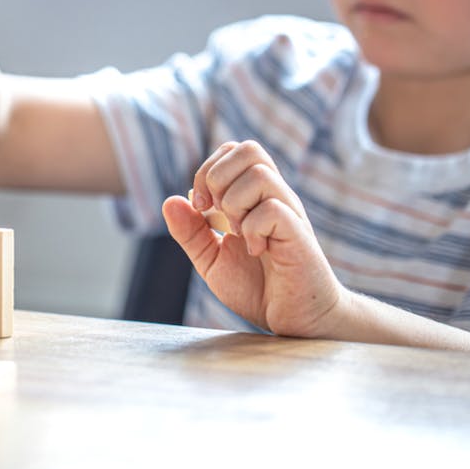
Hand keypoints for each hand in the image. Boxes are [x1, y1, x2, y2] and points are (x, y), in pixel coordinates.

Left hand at [162, 141, 345, 337]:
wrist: (295, 320)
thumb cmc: (259, 288)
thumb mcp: (213, 261)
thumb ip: (191, 233)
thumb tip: (170, 200)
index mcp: (253, 196)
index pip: (232, 151)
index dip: (208, 170)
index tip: (201, 207)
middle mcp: (273, 196)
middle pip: (248, 149)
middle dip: (218, 178)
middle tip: (216, 214)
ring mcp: (289, 212)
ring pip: (260, 174)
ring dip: (235, 204)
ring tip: (238, 233)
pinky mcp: (299, 234)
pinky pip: (273, 210)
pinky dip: (254, 229)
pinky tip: (257, 251)